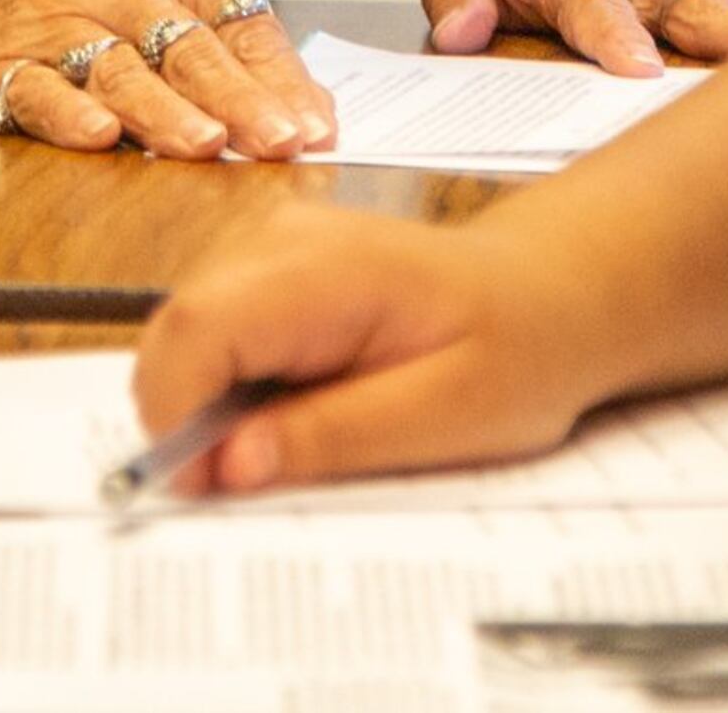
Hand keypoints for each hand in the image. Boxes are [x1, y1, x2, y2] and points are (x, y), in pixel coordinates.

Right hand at [0, 0, 335, 160]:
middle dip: (238, 99)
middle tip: (278, 141)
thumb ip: (236, 44)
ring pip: (119, 71)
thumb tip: (312, 112)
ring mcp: (57, 26)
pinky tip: (100, 135)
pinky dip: (67, 114)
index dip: (280, 81)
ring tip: (206, 144)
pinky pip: (35, 90)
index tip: (315, 131)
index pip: (242, 26)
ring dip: (164, 111)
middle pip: (189, 50)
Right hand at [132, 209, 616, 495]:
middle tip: (244, 485)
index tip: (203, 487)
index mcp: (327, 268)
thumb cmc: (515, 350)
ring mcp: (273, 245)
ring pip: (186, 336)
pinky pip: (216, 333)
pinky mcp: (272, 267)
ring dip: (209, 405)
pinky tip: (296, 410)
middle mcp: (283, 239)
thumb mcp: (444, 417)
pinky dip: (230, 387)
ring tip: (293, 441)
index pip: (198, 327)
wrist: (552, 293)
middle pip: (176, 330)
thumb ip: (333, 438)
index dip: (175, 415)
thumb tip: (229, 467)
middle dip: (186, 418)